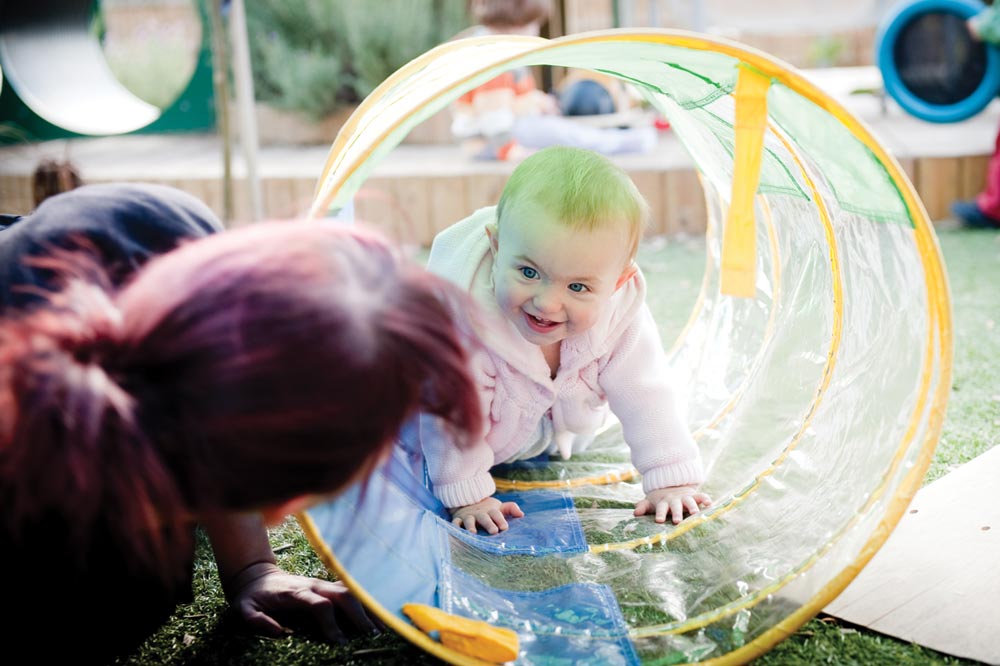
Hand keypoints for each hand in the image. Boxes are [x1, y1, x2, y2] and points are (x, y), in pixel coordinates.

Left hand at [226, 562, 380, 643]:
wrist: (256, 575)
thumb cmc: (252, 596)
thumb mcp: (244, 609)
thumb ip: (257, 620)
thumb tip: (279, 633)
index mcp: (297, 592)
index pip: (321, 605)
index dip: (332, 624)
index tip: (340, 644)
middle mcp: (314, 585)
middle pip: (344, 595)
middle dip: (360, 615)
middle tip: (371, 637)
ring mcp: (323, 583)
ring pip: (352, 590)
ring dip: (368, 607)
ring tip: (383, 627)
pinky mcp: (327, 585)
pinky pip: (351, 590)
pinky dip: (365, 601)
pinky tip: (377, 614)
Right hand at [450, 497, 523, 534]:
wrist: (467, 501)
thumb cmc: (487, 509)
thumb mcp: (499, 507)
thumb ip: (510, 509)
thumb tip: (522, 515)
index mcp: (490, 511)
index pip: (496, 514)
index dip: (500, 520)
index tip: (505, 527)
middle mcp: (479, 514)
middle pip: (484, 518)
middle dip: (489, 524)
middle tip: (494, 531)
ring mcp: (468, 516)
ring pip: (469, 521)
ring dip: (470, 526)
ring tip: (473, 533)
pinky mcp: (458, 519)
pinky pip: (455, 523)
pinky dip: (454, 527)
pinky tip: (455, 532)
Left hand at [634, 485, 711, 524]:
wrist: (670, 484)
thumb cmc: (659, 500)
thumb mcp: (649, 502)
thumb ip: (642, 507)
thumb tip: (635, 513)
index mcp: (663, 503)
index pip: (661, 509)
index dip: (660, 514)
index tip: (660, 521)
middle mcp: (674, 500)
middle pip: (675, 507)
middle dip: (677, 514)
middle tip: (677, 521)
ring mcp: (684, 498)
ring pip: (689, 502)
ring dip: (693, 507)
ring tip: (696, 514)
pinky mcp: (693, 496)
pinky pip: (700, 496)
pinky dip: (705, 499)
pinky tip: (709, 503)